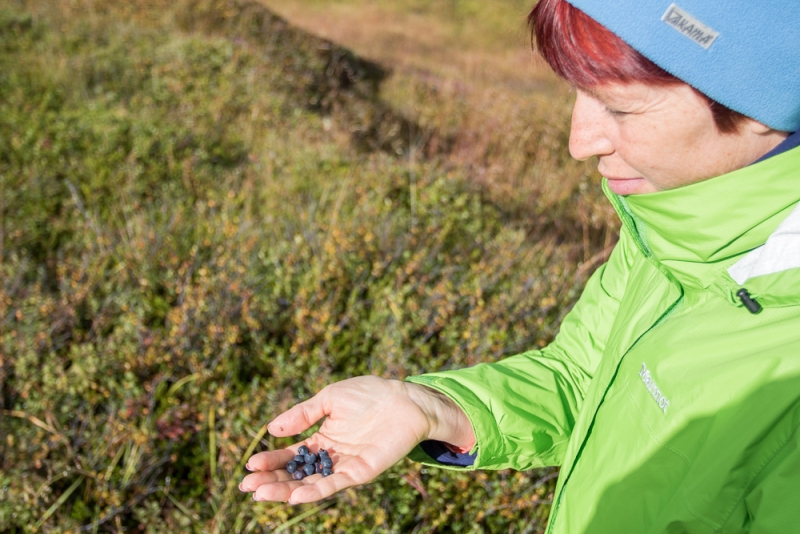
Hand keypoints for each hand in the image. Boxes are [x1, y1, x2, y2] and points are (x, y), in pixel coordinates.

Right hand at [239, 376, 473, 503]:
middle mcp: (331, 456)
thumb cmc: (369, 394)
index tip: (249, 466)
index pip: (290, 455)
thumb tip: (271, 429)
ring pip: (310, 484)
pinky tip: (296, 495)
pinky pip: (335, 484)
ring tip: (261, 493)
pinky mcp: (361, 471)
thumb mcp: (329, 399)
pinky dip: (315, 491)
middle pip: (296, 474)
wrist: (404, 398)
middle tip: (247, 486)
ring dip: (286, 490)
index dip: (270, 461)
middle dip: (271, 481)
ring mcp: (345, 466)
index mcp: (322, 438)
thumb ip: (302, 414)